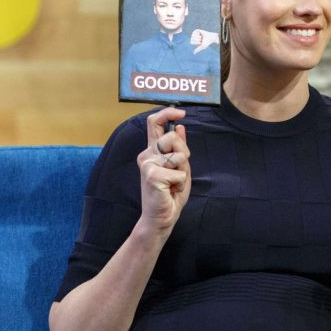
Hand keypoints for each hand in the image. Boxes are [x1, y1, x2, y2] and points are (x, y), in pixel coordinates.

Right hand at [136, 107, 191, 237]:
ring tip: (173, 183)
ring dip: (183, 171)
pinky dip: (180, 183)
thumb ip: (179, 148)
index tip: (181, 113)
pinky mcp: (151, 175)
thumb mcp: (179, 168)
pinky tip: (170, 190)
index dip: (167, 113)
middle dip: (184, 153)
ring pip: (179, 155)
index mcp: (153, 151)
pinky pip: (179, 172)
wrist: (161, 218)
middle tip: (178, 172)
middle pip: (172, 137)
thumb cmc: (170, 194)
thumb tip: (180, 126)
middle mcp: (146, 155)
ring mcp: (147, 164)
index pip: (154, 123)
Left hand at [190, 29, 218, 53]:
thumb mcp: (202, 46)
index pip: (191, 42)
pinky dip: (199, 34)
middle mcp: (193, 37)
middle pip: (192, 39)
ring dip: (198, 37)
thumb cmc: (207, 42)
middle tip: (201, 39)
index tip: (200, 42)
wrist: (210, 37)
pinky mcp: (196, 30)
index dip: (197, 42)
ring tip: (201, 37)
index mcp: (194, 41)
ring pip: (193, 36)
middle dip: (197, 40)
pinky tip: (201, 34)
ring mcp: (195, 33)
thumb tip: (194, 53)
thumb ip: (198, 49)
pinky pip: (195, 33)